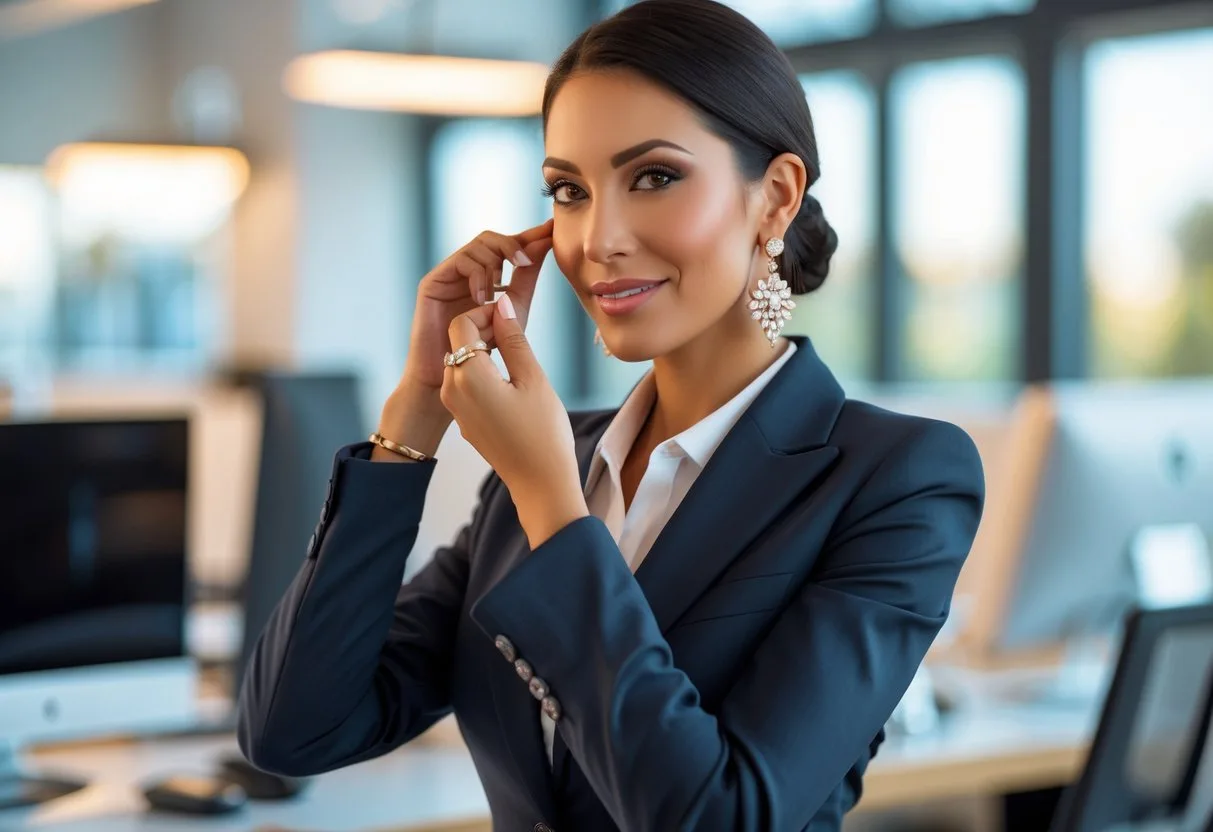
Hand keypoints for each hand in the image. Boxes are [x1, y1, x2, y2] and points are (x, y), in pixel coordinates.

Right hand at [402, 219, 553, 392]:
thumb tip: (545, 246)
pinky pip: (461, 262)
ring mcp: (449, 275)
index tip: (552, 228)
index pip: (510, 246)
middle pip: (493, 238)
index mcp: (488, 276)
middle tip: (526, 261)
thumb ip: (525, 280)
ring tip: (500, 291)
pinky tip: (483, 298)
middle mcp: (468, 271)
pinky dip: (477, 275)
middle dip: (513, 244)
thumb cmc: (482, 350)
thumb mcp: (512, 310)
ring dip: (495, 264)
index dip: (531, 235)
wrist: (452, 376)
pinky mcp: (433, 282)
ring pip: (478, 246)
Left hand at [440, 294, 588, 547]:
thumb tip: (502, 303)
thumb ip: (513, 337)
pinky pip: (466, 384)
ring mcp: (455, 407)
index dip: (486, 313)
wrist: (539, 483)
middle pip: (458, 341)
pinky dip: (483, 372)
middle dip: (483, 330)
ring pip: (461, 362)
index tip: (512, 318)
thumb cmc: (543, 432)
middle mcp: (452, 390)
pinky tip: (510, 381)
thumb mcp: (533, 378)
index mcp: (468, 375)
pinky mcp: (464, 420)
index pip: (462, 323)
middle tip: (516, 333)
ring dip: (483, 351)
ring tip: (516, 355)